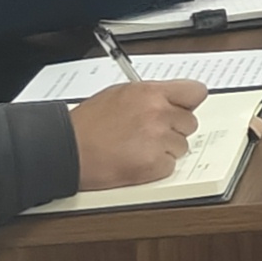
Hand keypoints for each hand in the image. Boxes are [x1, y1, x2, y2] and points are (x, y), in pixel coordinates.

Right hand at [68, 79, 204, 189]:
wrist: (65, 150)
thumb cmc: (86, 125)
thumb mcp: (119, 94)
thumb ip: (150, 96)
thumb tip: (170, 100)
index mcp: (151, 93)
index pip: (195, 92)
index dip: (189, 103)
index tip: (183, 109)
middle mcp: (159, 113)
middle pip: (190, 123)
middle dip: (174, 129)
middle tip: (150, 134)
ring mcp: (158, 139)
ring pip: (181, 146)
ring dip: (165, 149)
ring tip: (137, 148)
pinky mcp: (153, 165)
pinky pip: (170, 166)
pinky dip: (156, 167)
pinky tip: (135, 161)